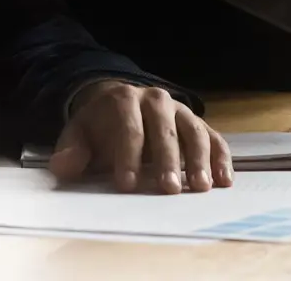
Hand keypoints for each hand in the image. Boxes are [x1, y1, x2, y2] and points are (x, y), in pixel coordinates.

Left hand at [48, 81, 232, 193]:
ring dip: (199, 160)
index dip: (128, 157)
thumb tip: (65, 166)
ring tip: (200, 187)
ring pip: (194, 132)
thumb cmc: (99, 127)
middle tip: (168, 190)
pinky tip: (224, 179)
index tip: (127, 184)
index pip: (129, 129)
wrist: (118, 103)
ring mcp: (180, 110)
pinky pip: (213, 137)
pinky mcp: (196, 122)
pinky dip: (221, 157)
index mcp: (124, 100)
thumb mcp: (78, 134)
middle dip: (167, 161)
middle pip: (164, 131)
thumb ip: (71, 151)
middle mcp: (157, 100)